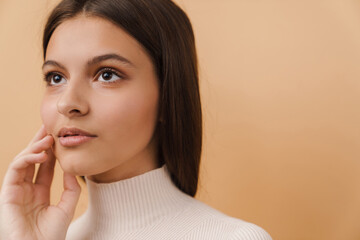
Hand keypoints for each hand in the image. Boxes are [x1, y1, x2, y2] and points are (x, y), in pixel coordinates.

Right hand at [0, 125, 80, 239]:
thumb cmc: (52, 235)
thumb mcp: (66, 207)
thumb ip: (71, 187)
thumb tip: (72, 167)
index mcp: (39, 193)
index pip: (44, 166)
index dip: (51, 151)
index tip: (59, 136)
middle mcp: (26, 189)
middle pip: (32, 160)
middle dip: (40, 143)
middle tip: (49, 126)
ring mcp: (16, 190)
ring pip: (22, 161)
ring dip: (34, 147)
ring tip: (48, 138)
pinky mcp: (7, 193)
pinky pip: (15, 170)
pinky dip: (26, 159)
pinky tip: (41, 154)